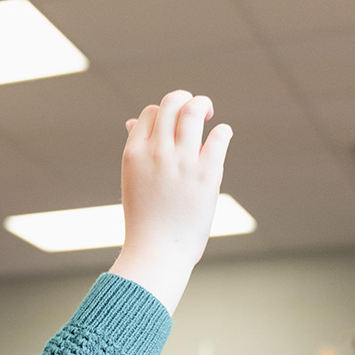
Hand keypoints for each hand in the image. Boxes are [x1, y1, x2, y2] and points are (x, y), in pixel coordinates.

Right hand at [109, 91, 231, 314]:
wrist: (156, 254)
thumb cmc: (145, 222)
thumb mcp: (133, 182)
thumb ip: (136, 150)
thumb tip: (131, 121)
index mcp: (134, 155)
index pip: (149, 113)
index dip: (163, 114)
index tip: (173, 128)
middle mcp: (156, 153)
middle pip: (172, 102)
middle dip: (186, 100)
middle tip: (196, 113)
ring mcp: (181, 162)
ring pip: (195, 110)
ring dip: (204, 106)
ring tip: (209, 116)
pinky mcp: (206, 174)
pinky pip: (220, 136)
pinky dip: (223, 132)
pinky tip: (222, 138)